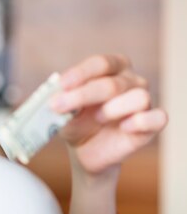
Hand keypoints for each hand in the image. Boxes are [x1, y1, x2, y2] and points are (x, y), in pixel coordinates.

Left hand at [50, 54, 167, 174]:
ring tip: (98, 119)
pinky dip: (140, 122)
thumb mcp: (62, 110)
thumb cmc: (75, 121)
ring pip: (138, 97)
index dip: (80, 73)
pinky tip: (124, 127)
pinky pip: (158, 117)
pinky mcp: (153, 123)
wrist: (85, 150)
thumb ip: (61, 99)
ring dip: (112, 110)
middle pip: (112, 84)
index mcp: (110, 68)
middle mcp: (130, 80)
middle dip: (82, 96)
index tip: (61, 84)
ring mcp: (144, 100)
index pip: (100, 63)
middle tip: (58, 107)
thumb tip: (55, 95)